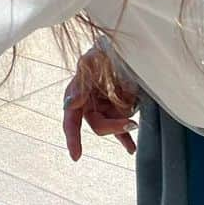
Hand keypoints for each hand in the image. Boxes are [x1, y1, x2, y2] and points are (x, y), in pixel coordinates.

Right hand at [62, 45, 138, 161]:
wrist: (120, 49)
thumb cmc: (101, 52)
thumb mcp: (89, 62)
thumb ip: (79, 83)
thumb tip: (69, 104)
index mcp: (76, 94)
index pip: (71, 120)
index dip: (73, 138)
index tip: (76, 155)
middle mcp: (89, 105)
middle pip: (98, 125)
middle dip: (113, 126)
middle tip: (130, 123)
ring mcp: (105, 108)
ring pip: (114, 126)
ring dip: (124, 122)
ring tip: (133, 103)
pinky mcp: (118, 110)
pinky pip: (121, 130)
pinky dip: (126, 139)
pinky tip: (131, 149)